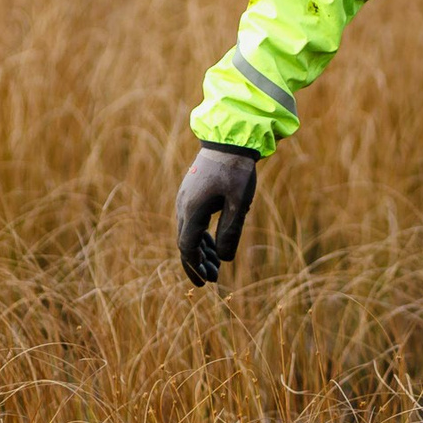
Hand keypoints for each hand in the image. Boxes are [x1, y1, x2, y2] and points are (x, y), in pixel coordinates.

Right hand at [175, 143, 259, 285]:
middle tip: (214, 279)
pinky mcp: (192, 193)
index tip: (206, 283)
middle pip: (185, 242)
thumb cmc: (237, 171)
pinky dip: (201, 235)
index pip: (187, 247)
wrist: (230, 139)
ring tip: (217, 264)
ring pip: (189, 232)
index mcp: (192, 210)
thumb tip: (224, 258)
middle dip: (198, 263)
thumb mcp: (238, 203)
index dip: (195, 267)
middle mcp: (184, 206)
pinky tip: (214, 244)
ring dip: (201, 250)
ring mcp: (186, 198)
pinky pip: (192, 221)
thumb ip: (230, 231)